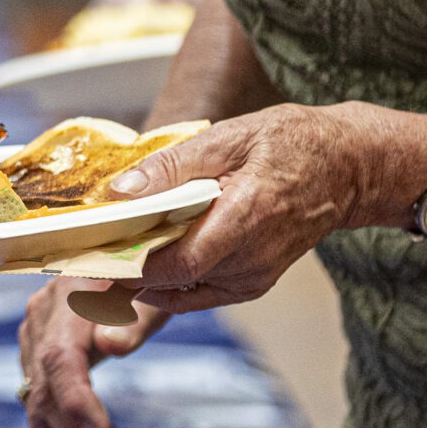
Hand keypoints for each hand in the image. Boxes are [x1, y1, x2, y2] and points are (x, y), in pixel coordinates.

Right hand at [19, 277, 167, 427]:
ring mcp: (33, 338)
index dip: (79, 406)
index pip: (61, 360)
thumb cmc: (146, 278)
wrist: (123, 266)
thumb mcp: (153, 294)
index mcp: (67, 298)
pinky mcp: (37, 354)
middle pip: (46, 392)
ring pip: (38, 405)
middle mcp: (41, 319)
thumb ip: (132, 321)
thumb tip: (110, 346)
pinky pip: (41, 401)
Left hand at [110, 102, 426, 314]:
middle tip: (80, 257)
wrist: (346, 168)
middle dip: (123, 272)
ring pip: (182, 291)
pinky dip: (168, 279)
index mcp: (247, 216)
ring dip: (142, 278)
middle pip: (173, 281)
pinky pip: (199, 290)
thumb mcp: (229, 136)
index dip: (128, 265)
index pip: (177, 261)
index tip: (87, 255)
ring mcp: (255, 277)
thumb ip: (173, 166)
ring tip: (104, 255)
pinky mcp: (253, 284)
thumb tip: (122, 191)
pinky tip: (143, 258)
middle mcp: (252, 259)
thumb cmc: (289, 144)